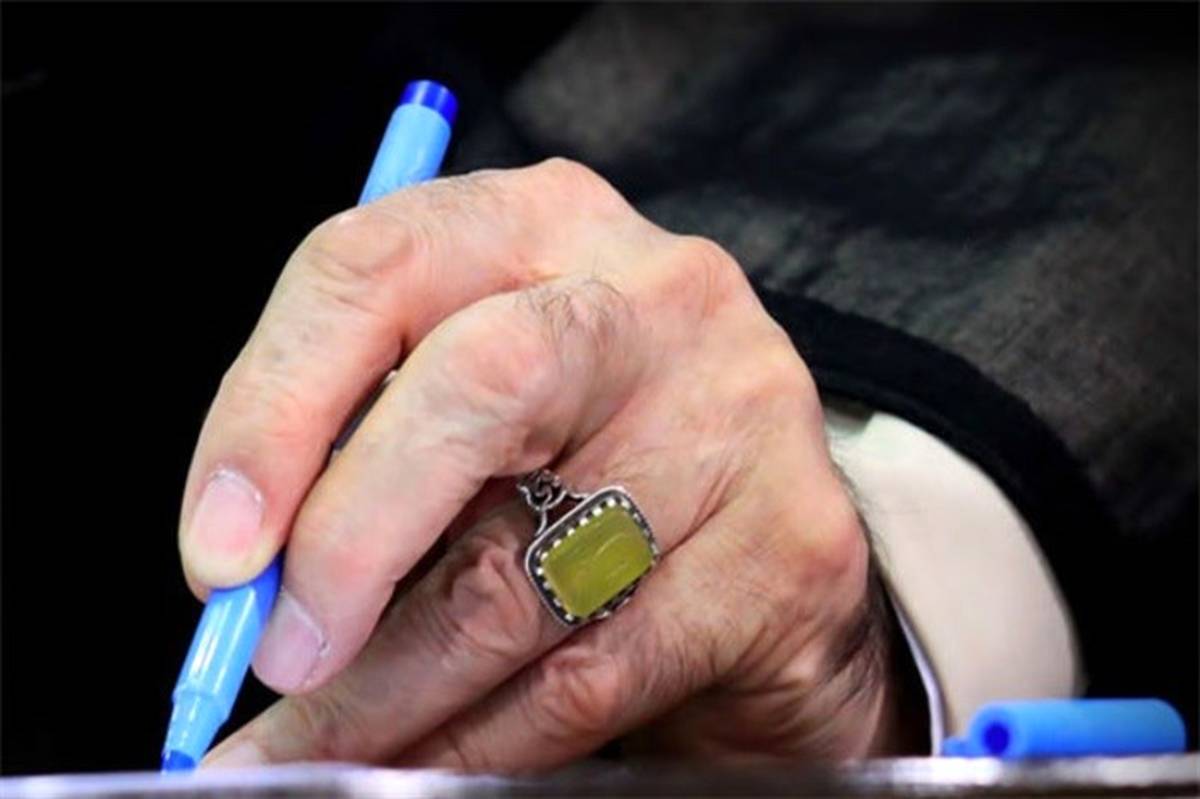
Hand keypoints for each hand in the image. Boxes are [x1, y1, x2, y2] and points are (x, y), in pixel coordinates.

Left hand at [181, 159, 900, 769]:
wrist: (766, 549)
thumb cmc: (583, 470)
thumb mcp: (471, 423)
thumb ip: (367, 459)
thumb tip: (242, 579)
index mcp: (542, 226)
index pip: (376, 269)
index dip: (272, 409)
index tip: (216, 551)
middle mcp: (652, 295)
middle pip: (478, 384)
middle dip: (350, 538)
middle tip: (275, 652)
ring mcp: (738, 411)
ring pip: (531, 566)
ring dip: (395, 687)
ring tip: (313, 748)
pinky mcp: (788, 544)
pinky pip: (599, 668)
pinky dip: (488, 738)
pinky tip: (429, 762)